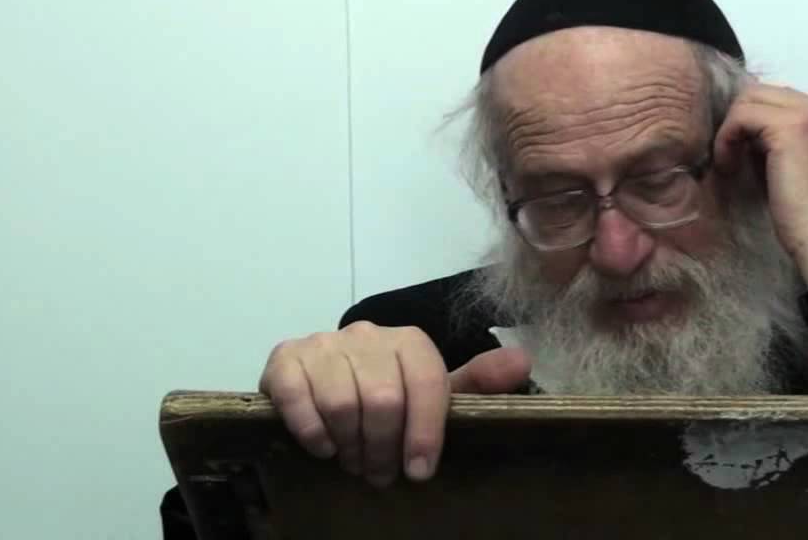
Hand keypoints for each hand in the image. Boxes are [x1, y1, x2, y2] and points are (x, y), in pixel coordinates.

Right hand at [258, 322, 530, 486]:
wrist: (320, 385)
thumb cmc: (386, 396)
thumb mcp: (433, 395)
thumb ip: (475, 383)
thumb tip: (523, 361)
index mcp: (410, 341)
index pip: (427, 383)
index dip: (425, 432)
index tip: (419, 471)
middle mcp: (368, 333)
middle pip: (384, 399)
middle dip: (382, 448)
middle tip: (379, 473)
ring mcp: (323, 343)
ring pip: (341, 401)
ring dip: (348, 444)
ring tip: (352, 461)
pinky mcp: (284, 357)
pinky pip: (295, 396)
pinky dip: (311, 430)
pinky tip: (322, 447)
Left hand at [713, 82, 807, 286]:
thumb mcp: (802, 170)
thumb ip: (784, 146)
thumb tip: (749, 136)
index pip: (783, 100)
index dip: (755, 124)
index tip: (744, 156)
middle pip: (765, 92)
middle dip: (741, 121)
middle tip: (733, 157)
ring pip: (751, 99)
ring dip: (732, 129)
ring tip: (730, 164)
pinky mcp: (792, 128)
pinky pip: (742, 116)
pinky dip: (727, 138)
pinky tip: (728, 166)